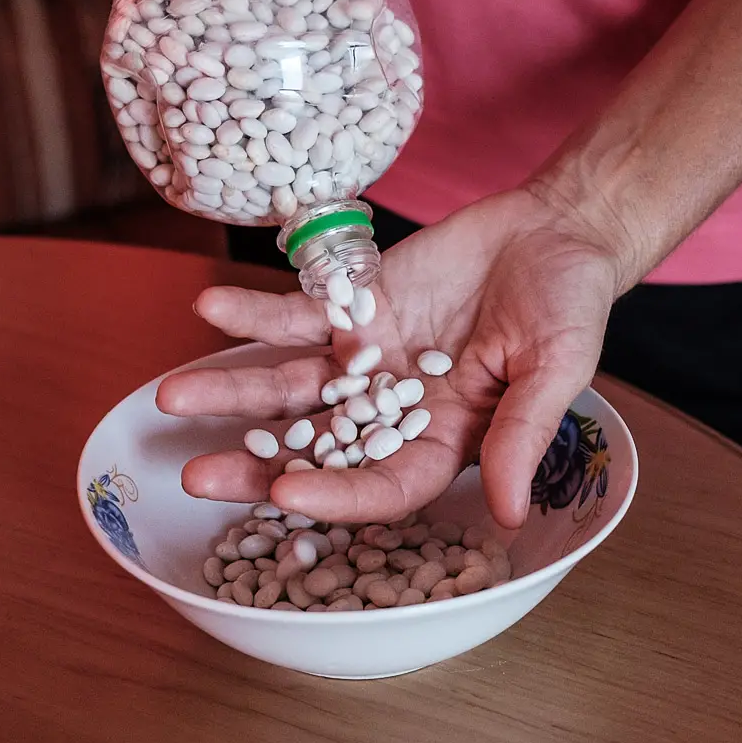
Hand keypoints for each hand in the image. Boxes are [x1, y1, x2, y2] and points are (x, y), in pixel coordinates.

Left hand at [158, 186, 630, 528]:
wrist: (553, 230)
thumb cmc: (569, 306)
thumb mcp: (557, 369)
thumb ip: (522, 434)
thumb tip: (510, 512)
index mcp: (445, 442)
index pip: (381, 485)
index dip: (335, 493)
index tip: (285, 493)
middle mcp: (393, 411)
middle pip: (315, 447)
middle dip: (254, 463)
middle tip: (194, 474)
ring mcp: (366, 359)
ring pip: (289, 385)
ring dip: (232, 390)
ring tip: (171, 394)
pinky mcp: (352, 306)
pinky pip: (294, 314)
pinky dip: (252, 313)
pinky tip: (209, 308)